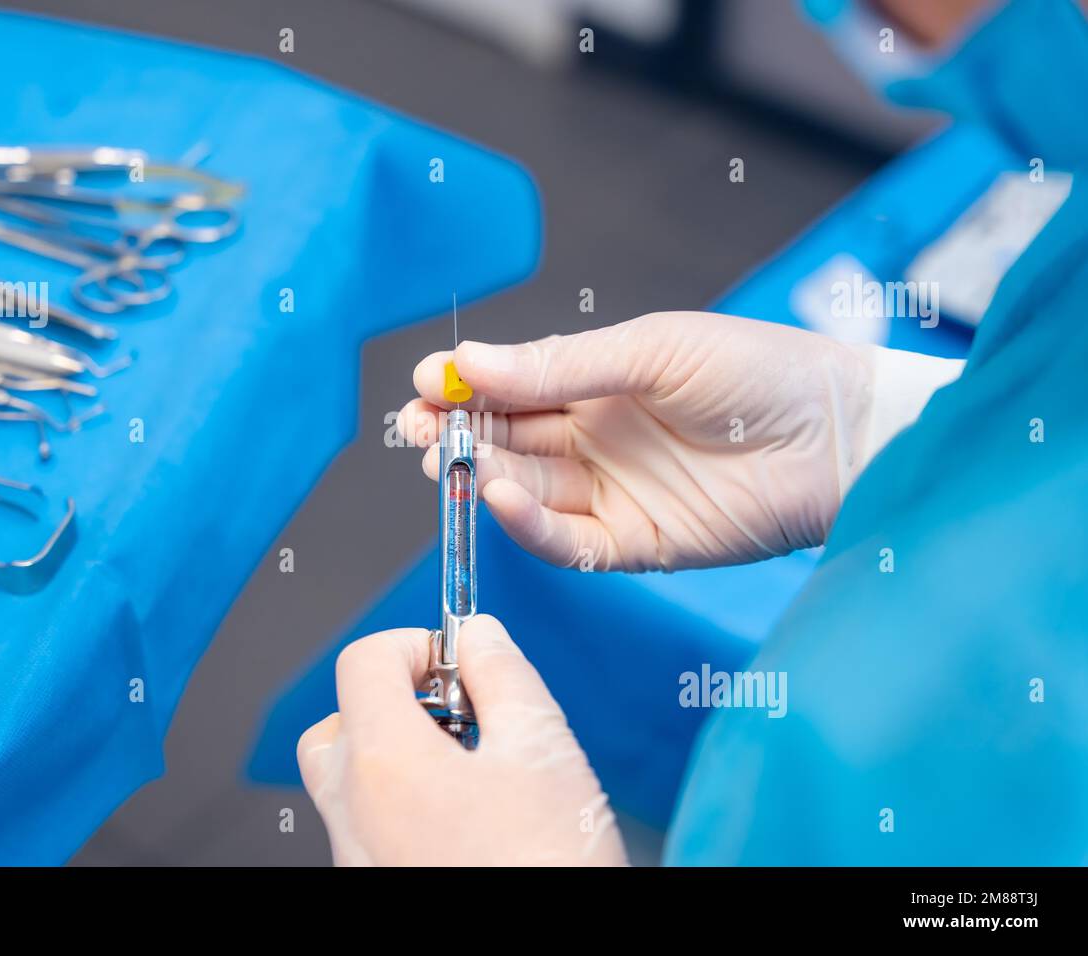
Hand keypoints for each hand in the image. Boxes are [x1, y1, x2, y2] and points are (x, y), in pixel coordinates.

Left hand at [297, 615, 627, 865]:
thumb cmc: (545, 868)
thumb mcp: (543, 752)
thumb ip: (504, 676)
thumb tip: (479, 637)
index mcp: (384, 761)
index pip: (362, 661)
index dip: (415, 643)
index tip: (460, 660)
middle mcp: (353, 811)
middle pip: (336, 723)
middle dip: (394, 703)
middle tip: (459, 715)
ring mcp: (358, 858)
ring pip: (349, 780)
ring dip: (399, 755)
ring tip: (473, 771)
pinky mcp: (375, 885)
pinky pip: (369, 828)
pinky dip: (405, 805)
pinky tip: (469, 820)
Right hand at [399, 311, 959, 571]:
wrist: (837, 435)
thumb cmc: (756, 373)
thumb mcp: (651, 350)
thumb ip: (561, 365)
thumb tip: (471, 360)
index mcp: (597, 383)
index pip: (512, 388)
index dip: (466, 386)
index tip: (426, 380)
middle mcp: (594, 440)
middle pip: (505, 441)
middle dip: (455, 434)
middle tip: (416, 428)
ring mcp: (611, 493)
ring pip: (524, 490)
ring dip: (480, 477)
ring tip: (449, 460)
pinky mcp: (634, 543)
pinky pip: (565, 540)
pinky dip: (526, 524)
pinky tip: (497, 496)